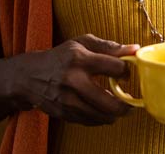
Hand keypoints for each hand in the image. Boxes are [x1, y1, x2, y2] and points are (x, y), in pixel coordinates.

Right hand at [8, 34, 139, 125]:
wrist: (30, 75)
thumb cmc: (61, 56)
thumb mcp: (83, 43)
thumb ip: (110, 47)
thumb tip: (135, 49)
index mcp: (80, 59)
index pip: (115, 68)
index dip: (126, 71)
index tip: (126, 73)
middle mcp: (73, 80)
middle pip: (110, 102)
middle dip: (126, 105)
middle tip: (130, 103)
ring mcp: (67, 100)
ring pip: (101, 116)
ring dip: (114, 114)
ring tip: (118, 107)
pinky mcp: (63, 113)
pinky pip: (90, 121)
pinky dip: (100, 118)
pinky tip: (103, 110)